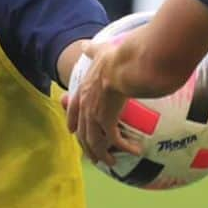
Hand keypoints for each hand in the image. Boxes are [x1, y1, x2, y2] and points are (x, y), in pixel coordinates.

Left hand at [64, 41, 140, 167]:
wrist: (123, 65)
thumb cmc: (113, 57)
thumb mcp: (99, 51)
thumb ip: (91, 50)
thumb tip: (84, 45)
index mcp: (83, 90)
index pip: (73, 109)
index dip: (72, 121)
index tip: (72, 131)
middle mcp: (86, 106)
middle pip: (82, 133)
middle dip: (87, 147)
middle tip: (94, 157)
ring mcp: (94, 115)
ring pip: (94, 142)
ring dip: (102, 154)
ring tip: (112, 162)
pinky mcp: (107, 121)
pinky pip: (114, 141)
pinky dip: (123, 148)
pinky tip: (135, 150)